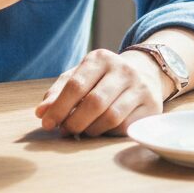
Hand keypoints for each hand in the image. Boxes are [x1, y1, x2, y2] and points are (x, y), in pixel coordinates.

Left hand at [35, 48, 166, 136]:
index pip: (76, 85)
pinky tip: (103, 130)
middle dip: (74, 122)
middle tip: (65, 131)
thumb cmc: (103, 79)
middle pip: (94, 103)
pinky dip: (109, 134)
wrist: (145, 72)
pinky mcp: (152, 105)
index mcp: (100, 58)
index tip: (46, 123)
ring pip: (111, 117)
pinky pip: (126, 127)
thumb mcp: (80, 77)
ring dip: (91, 130)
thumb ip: (59, 93)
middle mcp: (122, 69)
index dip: (59, 107)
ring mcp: (140, 87)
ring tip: (84, 130)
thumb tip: (41, 112)